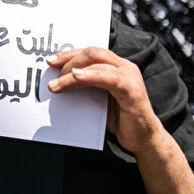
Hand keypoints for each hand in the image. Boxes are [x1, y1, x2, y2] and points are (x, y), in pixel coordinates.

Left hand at [46, 46, 162, 153]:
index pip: (90, 53)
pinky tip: (76, 77)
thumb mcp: (98, 100)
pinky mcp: (131, 90)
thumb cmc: (120, 120)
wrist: (143, 140)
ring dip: (72, 74)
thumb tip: (59, 84)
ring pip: (96, 65)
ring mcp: (129, 77)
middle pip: (92, 53)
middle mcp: (124, 67)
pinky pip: (108, 78)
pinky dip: (90, 76)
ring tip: (56, 84)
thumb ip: (86, 89)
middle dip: (68, 59)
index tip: (51, 61)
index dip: (69, 54)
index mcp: (116, 67)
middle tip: (51, 71)